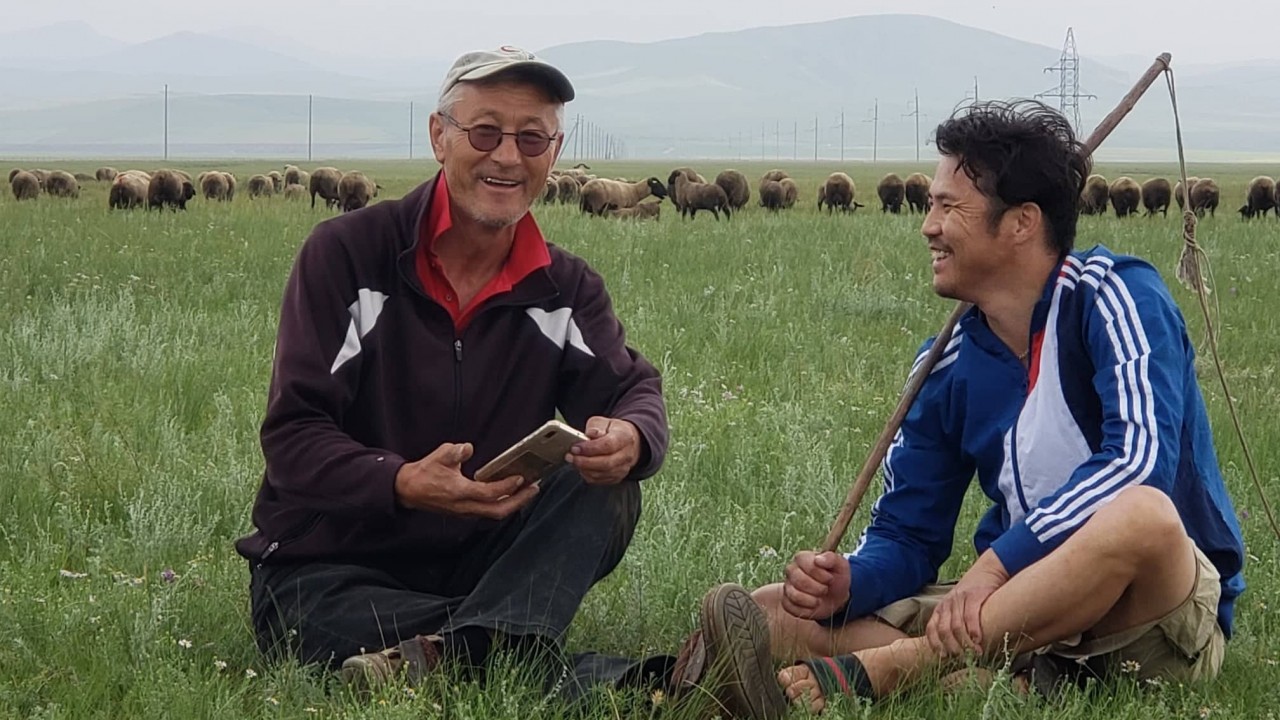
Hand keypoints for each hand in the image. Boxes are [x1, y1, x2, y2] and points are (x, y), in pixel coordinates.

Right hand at [393, 442, 537, 518]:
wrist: (408, 490)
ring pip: (495, 513)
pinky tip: (510, 494)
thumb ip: (456, 450)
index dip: (507, 487)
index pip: (489, 493)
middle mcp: (465, 506)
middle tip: (534, 488)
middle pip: (499, 510)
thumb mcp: (440, 455)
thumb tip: (468, 448)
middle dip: (519, 501)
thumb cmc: (424, 473)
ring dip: (513, 504)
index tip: (521, 478)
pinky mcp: (465, 512)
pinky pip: (488, 511)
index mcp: (459, 492)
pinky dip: (502, 504)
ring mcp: (465, 512)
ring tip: (527, 491)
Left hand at [566, 417, 640, 484]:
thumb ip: (596, 427)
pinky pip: (599, 480)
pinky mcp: (616, 478)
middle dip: (584, 461)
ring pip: (601, 474)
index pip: (608, 445)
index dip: (590, 448)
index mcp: (625, 437)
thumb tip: (590, 434)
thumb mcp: (604, 422)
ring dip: (583, 469)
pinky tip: (581, 466)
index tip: (575, 447)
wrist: (626, 442)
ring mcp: (623, 468)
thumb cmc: (613, 431)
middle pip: (605, 463)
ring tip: (573, 460)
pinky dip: (587, 474)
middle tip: (570, 456)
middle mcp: (627, 455)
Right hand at [782, 550, 850, 620]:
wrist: (836, 597)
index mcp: (802, 558)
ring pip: (794, 595)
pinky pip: (790, 607)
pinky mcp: (786, 601)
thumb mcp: (840, 565)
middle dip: (817, 588)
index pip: (804, 562)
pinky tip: (813, 606)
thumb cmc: (836, 578)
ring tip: (820, 600)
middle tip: (825, 590)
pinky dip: (806, 610)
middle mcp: (792, 570)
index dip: (819, 573)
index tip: (830, 578)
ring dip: (811, 601)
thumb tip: (818, 559)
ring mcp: (787, 586)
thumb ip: (831, 558)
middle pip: (798, 580)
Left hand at [925, 551, 1008, 657]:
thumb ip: (954, 622)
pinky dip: (974, 631)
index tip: (944, 657)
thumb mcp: (958, 607)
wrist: (987, 572)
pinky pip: (970, 616)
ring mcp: (959, 599)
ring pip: (956, 626)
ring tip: (974, 654)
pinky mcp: (974, 596)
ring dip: (965, 643)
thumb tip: (955, 649)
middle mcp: (947, 604)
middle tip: (963, 659)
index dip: (936, 645)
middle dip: (953, 648)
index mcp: (941, 608)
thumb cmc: (974, 596)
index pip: (931, 629)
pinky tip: (979, 640)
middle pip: (944, 631)